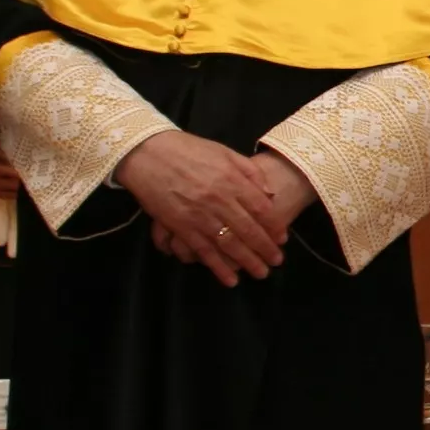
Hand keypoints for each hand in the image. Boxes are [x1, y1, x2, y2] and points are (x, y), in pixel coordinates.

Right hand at [113, 130, 288, 285]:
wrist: (148, 153)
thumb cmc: (187, 150)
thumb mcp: (223, 152)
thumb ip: (248, 172)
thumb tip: (269, 192)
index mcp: (231, 180)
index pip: (261, 209)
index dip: (274, 226)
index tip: (282, 238)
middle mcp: (219, 200)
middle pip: (249, 230)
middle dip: (265, 249)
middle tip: (276, 262)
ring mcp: (200, 216)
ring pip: (230, 245)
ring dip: (248, 262)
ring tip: (261, 274)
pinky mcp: (182, 228)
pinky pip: (204, 252)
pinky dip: (219, 268)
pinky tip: (231, 280)